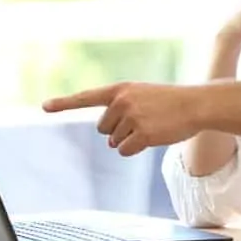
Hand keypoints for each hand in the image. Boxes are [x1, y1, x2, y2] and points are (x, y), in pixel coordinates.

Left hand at [42, 82, 203, 155]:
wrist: (196, 104)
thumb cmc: (170, 101)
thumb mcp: (143, 94)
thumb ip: (122, 108)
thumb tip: (110, 140)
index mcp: (120, 89)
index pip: (87, 97)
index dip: (64, 103)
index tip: (44, 107)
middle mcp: (122, 102)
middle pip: (103, 129)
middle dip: (118, 130)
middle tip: (142, 121)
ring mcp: (131, 118)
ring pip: (115, 142)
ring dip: (130, 139)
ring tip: (152, 126)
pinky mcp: (142, 134)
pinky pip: (126, 150)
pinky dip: (136, 149)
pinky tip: (153, 136)